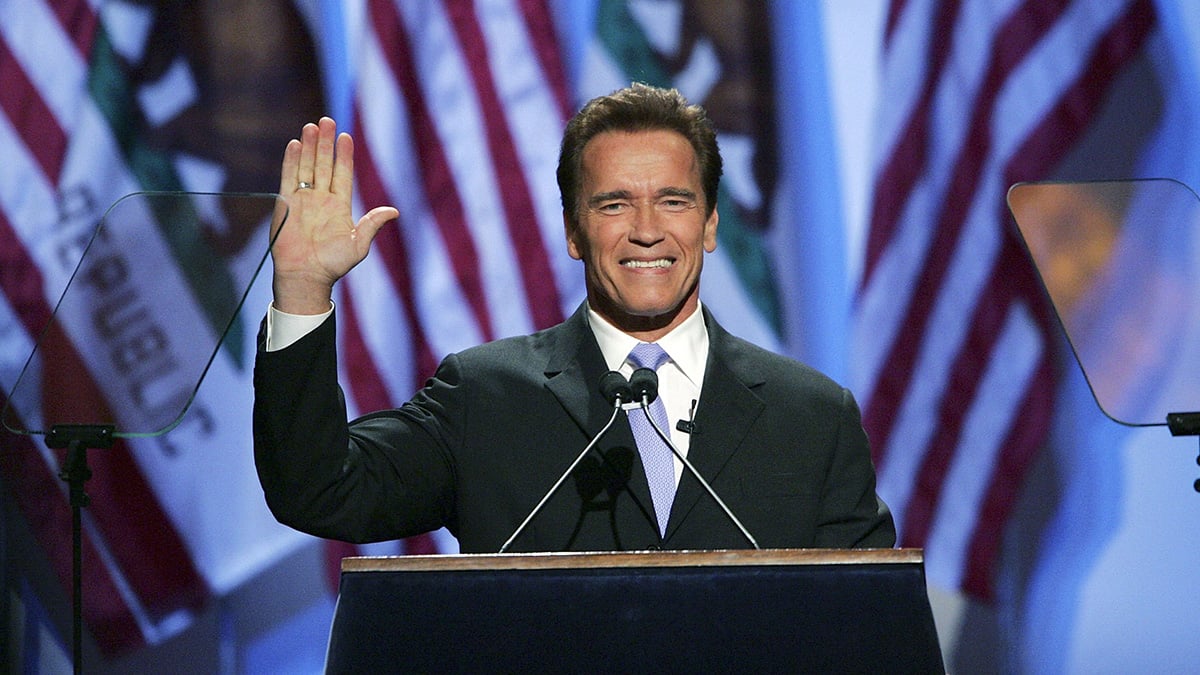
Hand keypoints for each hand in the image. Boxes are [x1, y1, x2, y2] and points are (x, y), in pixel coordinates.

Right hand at [269, 117, 398, 313]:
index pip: (343, 173)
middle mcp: (321, 199)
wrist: (306, 276)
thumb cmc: (333, 264)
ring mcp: (303, 199)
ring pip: (307, 166)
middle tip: (327, 120)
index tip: (346, 136)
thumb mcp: (358, 244)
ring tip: (312, 126)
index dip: (344, 155)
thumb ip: (372, 224)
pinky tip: (295, 144)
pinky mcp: (286, 203)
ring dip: (310, 147)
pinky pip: (289, 177)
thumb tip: (394, 211)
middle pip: (324, 164)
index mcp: (340, 206)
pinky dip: (292, 161)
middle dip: (325, 143)